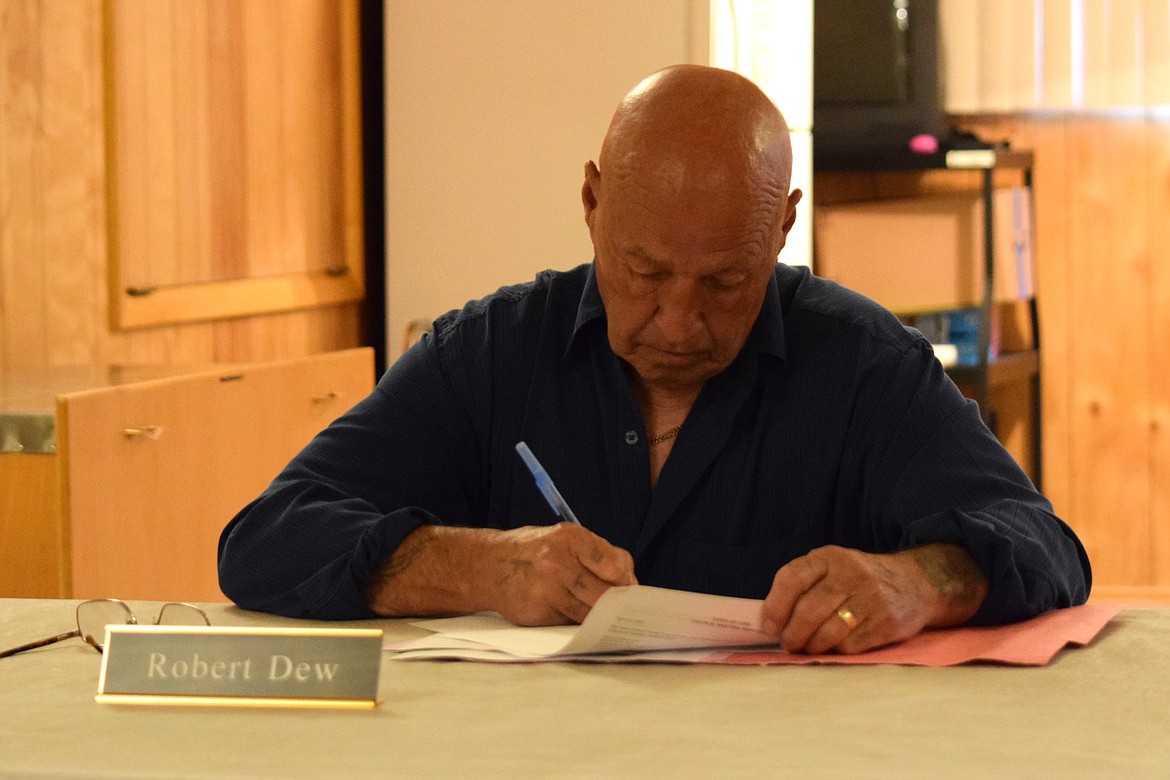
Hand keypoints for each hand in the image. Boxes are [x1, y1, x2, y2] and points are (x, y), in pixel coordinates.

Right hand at [485, 524, 637, 625]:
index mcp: (569, 538)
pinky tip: (573, 613)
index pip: (614, 564)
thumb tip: (630, 584)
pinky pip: (569, 623)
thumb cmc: (536, 551)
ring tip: (601, 613)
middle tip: (621, 607)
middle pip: (604, 594)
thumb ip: (598, 555)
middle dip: (616, 603)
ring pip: (588, 613)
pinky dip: (576, 621)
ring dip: (598, 616)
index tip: (626, 585)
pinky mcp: (536, 613)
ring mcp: (545, 590)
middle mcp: (556, 562)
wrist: (488, 566)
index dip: (625, 579)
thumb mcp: (565, 538)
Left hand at [760, 544, 987, 653]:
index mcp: (829, 557)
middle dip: (792, 633)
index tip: (768, 626)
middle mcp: (850, 574)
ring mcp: (871, 598)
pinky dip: (835, 651)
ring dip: (811, 646)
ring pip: (829, 631)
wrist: (915, 583)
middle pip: (809, 610)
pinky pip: (850, 645)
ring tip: (808, 648)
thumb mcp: (832, 568)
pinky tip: (833, 648)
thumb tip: (770, 620)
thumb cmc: (858, 579)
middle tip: (788, 644)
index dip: (775, 605)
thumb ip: (803, 585)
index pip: (792, 578)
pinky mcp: (887, 623)